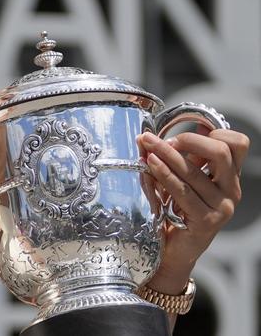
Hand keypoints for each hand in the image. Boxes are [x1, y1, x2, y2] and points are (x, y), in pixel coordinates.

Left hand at [137, 129, 248, 294]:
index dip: (212, 133)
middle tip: (157, 140)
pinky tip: (149, 165)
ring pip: (195, 171)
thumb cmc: (173, 212)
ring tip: (146, 147)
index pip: (238, 144)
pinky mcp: (207, 221)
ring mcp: (222, 207)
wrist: (172, 252)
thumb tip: (152, 136)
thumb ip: (177, 161)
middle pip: (221, 152)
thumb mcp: (179, 181)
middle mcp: (231, 191)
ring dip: (166, 155)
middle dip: (186, 140)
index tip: (180, 136)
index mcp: (229, 177)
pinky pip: (182, 191)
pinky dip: (164, 174)